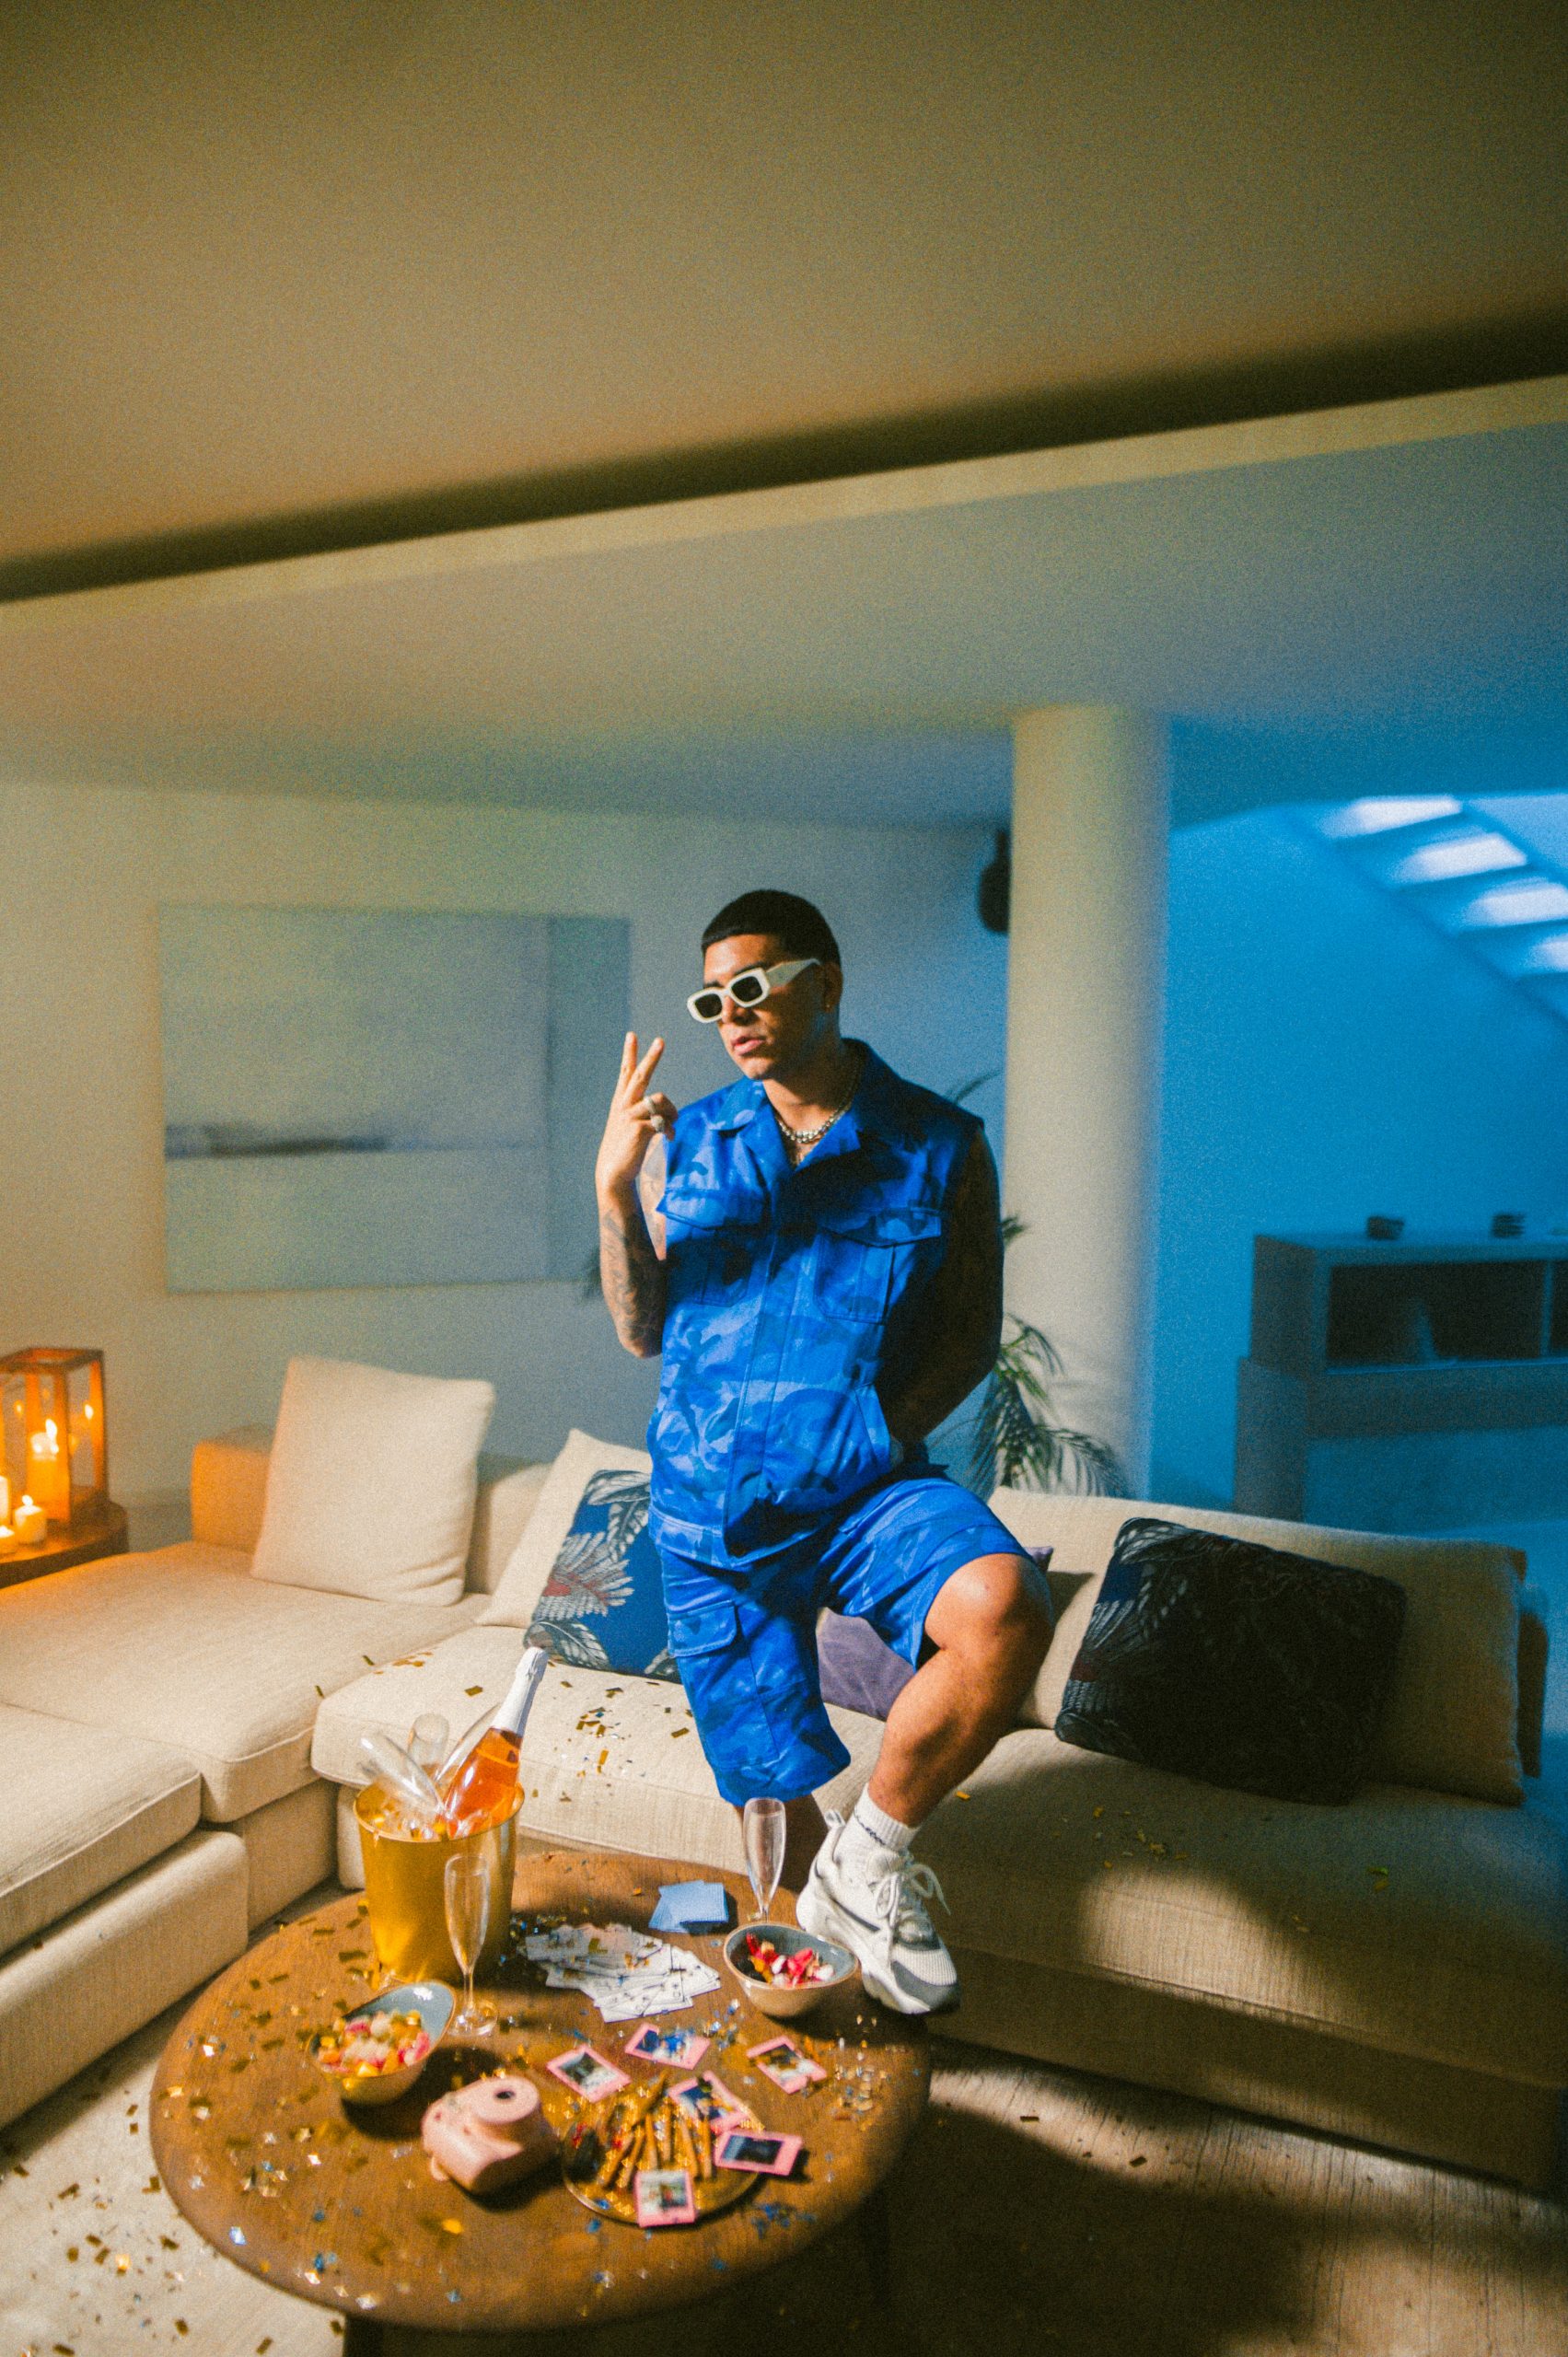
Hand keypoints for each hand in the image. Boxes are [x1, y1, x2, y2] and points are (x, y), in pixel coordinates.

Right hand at [595, 1032, 676, 1202]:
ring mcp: (630, 1117)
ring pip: (660, 1099)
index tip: (632, 1036)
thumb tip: (667, 1111)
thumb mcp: (630, 1128)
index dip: (629, 1054)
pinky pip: (664, 1122)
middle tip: (660, 1040)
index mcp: (621, 1103)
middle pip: (640, 1076)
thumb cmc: (624, 1152)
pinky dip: (670, 1130)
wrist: (613, 1174)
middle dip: (651, 1057)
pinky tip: (669, 1138)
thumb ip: (644, 1116)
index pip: (625, 1073)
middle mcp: (624, 1106)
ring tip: (672, 1123)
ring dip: (672, 1110)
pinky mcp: (639, 1129)